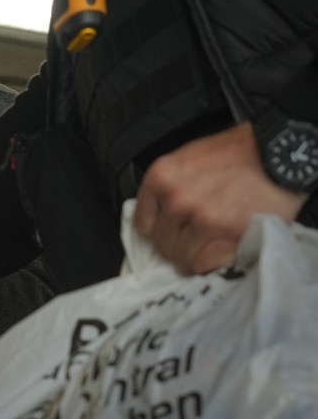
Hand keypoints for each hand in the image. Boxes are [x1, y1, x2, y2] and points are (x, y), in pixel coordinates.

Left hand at [134, 122, 306, 273]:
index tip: (171, 231)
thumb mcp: (187, 159)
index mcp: (161, 178)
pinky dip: (213, 262)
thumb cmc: (234, 154)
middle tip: (196, 237)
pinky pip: (204, 265)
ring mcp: (202, 219)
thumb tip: (158, 216)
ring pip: (181, 258)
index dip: (159, 230)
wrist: (275, 153)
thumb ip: (167, 188)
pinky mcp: (227, 235)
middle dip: (177, 244)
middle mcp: (177, 199)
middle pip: (161, 244)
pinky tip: (223, 248)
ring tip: (211, 243)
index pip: (143, 224)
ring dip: (195, 255)